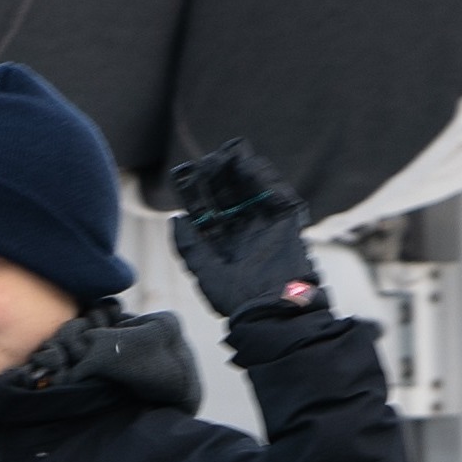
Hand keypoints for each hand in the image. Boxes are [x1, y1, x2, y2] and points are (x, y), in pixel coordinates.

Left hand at [164, 139, 329, 321]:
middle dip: (217, 174)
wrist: (274, 309)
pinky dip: (264, 177)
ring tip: (229, 152)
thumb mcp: (204, 272)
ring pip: (249, 189)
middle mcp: (241, 229)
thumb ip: (188, 246)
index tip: (183, 173)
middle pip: (227, 193)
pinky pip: (275, 193)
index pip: (206, 208)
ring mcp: (263, 223)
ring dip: (239, 169)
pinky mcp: (285, 221)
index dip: (195, 191)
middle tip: (209, 158)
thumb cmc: (237, 298)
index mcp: (221, 241)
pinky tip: (250, 164)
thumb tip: (175, 218)